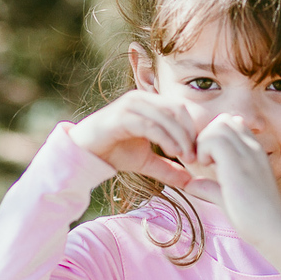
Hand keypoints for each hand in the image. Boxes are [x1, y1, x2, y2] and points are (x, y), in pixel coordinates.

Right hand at [70, 92, 199, 188]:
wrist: (83, 154)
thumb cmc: (113, 152)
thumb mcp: (146, 161)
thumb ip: (167, 168)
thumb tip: (190, 180)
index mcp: (148, 103)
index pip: (180, 109)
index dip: (193, 129)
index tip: (198, 152)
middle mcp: (140, 99)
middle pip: (177, 110)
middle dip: (189, 134)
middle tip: (194, 157)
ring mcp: (130, 105)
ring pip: (166, 116)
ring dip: (180, 137)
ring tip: (186, 157)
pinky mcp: (121, 116)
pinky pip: (150, 125)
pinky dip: (165, 138)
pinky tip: (172, 153)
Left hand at [191, 114, 280, 250]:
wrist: (275, 231)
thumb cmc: (255, 220)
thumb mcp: (228, 198)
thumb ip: (210, 187)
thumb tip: (189, 184)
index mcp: (254, 154)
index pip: (233, 124)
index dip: (213, 138)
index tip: (207, 160)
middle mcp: (253, 149)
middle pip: (224, 120)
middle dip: (206, 137)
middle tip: (202, 161)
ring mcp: (248, 154)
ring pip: (218, 125)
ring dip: (204, 142)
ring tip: (204, 164)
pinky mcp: (238, 165)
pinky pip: (214, 140)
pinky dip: (203, 150)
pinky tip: (205, 167)